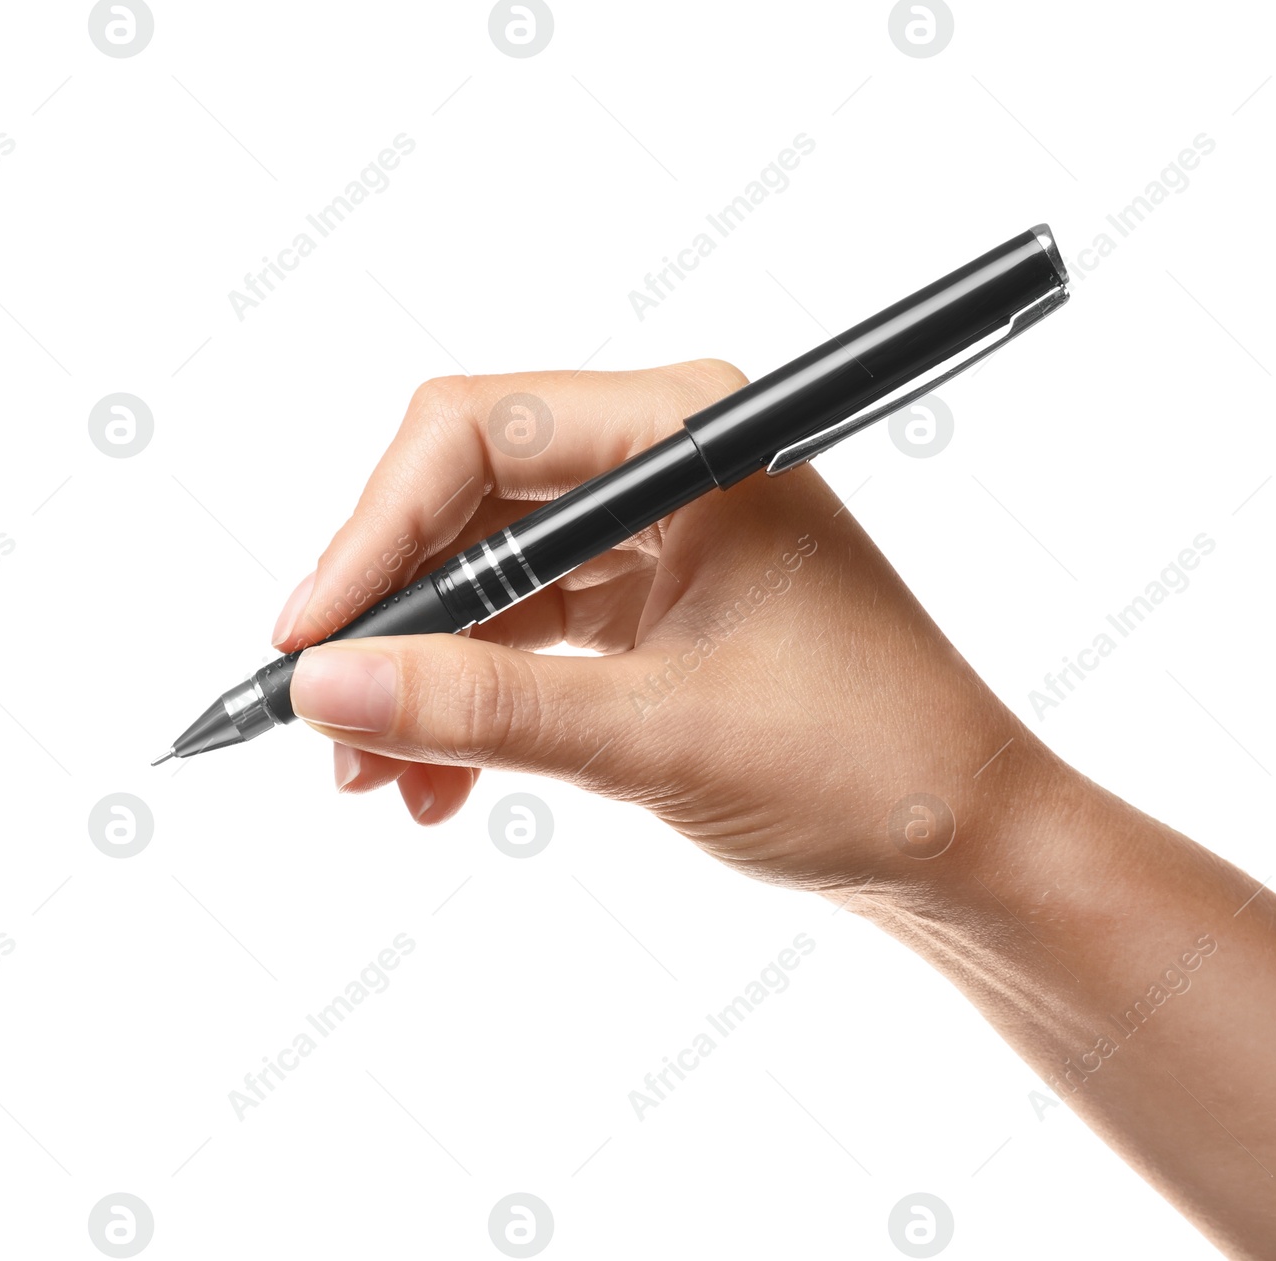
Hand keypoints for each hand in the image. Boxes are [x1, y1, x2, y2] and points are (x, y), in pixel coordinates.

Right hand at [278, 361, 1043, 898]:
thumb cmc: (867, 766)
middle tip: (322, 721)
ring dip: (426, 674)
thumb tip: (325, 688)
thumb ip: (482, 708)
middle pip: (470, 502)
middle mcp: (673, 464)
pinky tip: (440, 783)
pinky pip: (532, 632)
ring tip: (372, 781)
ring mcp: (665, 534)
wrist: (967, 845)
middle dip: (392, 619)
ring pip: (493, 576)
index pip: (480, 431)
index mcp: (695, 438)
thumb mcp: (655, 738)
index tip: (308, 641)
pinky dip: (480, 699)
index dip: (373, 531)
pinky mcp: (659, 602)